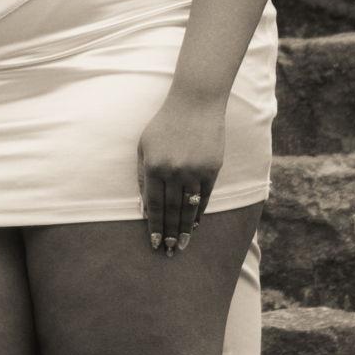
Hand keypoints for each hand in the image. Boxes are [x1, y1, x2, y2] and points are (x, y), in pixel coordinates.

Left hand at [137, 89, 225, 256]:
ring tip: (182, 245)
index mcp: (154, 165)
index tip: (154, 243)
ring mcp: (194, 171)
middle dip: (169, 233)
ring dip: (185, 229)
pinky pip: (204, 196)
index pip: (154, 205)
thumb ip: (143, 175)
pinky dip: (199, 212)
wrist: (195, 103)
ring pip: (189, 207)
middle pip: (172, 211)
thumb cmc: (165, 123)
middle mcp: (174, 171)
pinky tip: (195, 224)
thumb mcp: (145, 145)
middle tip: (168, 252)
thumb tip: (145, 206)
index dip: (154, 226)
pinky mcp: (212, 169)